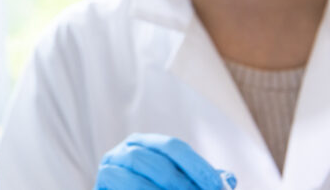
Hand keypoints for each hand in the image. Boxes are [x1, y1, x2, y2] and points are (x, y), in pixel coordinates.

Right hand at [95, 134, 235, 189]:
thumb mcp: (181, 185)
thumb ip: (201, 182)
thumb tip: (229, 179)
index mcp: (147, 144)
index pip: (173, 147)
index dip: (197, 166)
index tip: (217, 186)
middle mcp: (126, 151)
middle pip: (154, 160)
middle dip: (180, 183)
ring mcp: (110, 168)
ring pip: (134, 175)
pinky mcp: (101, 185)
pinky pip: (119, 185)